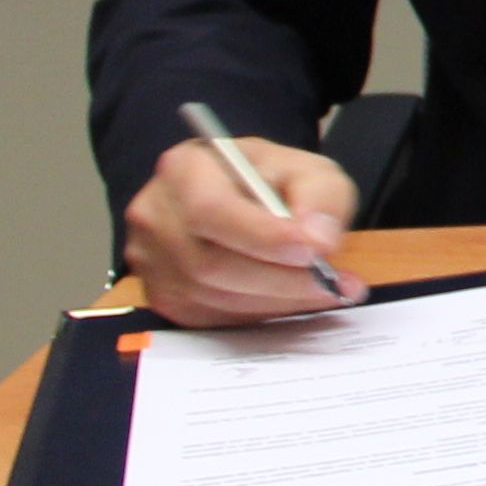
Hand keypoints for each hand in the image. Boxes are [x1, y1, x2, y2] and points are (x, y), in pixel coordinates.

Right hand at [119, 134, 362, 323]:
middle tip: (334, 283)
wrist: (241, 196)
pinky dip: (258, 313)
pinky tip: (290, 300)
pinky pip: (210, 317)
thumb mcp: (307, 170)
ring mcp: (151, 259)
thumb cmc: (269, 180)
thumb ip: (321, 196)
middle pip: (210, 263)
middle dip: (281, 280)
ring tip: (324, 291)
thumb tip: (319, 239)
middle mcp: (155, 215)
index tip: (312, 251)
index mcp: (184, 169)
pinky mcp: (163, 295)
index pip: (212, 209)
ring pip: (212, 297)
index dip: (263, 237)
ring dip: (276, 301)